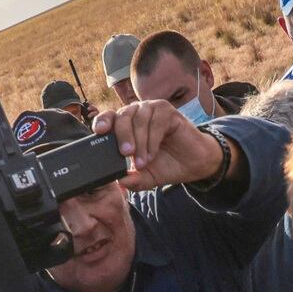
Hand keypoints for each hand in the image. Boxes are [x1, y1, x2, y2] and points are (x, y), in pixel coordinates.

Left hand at [92, 99, 224, 191]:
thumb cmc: (166, 165)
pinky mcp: (168, 111)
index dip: (102, 121)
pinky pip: (156, 121)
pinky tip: (153, 153)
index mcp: (126, 125)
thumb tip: (120, 181)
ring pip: (139, 119)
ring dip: (140, 142)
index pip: (109, 118)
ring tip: (144, 161)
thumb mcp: (145, 177)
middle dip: (122, 136)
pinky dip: (153, 139)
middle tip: (126, 154)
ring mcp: (152, 110)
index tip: (99, 131)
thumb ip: (132, 179)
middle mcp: (137, 114)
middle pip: (122, 116)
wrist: (193, 164)